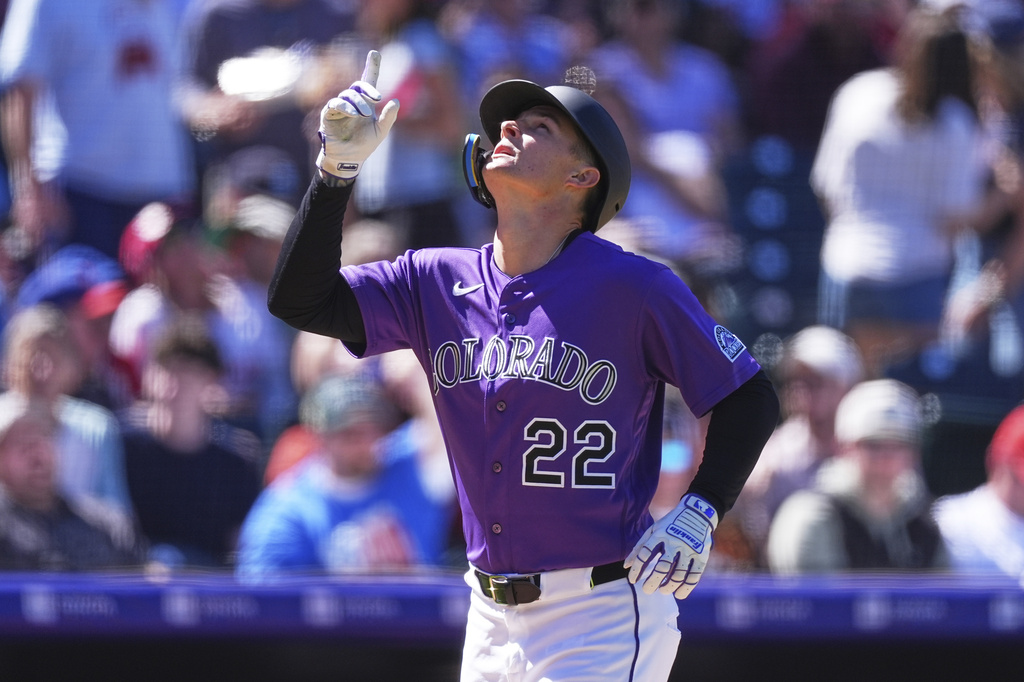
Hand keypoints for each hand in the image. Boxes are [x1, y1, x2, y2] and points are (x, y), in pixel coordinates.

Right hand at [316, 50, 399, 181]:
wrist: (349, 159)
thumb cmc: (365, 145)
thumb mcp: (381, 132)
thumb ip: (388, 117)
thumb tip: (396, 101)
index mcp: (365, 103)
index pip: (368, 81)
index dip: (371, 66)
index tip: (375, 53)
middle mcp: (352, 102)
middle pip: (358, 86)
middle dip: (368, 90)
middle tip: (377, 100)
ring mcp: (339, 107)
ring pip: (347, 95)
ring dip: (357, 103)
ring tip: (364, 115)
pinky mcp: (329, 114)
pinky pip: (335, 104)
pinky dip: (344, 106)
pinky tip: (352, 113)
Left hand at [625, 493, 717, 598]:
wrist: (697, 513)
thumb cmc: (670, 525)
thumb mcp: (653, 531)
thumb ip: (639, 547)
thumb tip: (626, 566)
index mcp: (659, 534)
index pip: (644, 554)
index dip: (637, 569)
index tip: (632, 580)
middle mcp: (674, 542)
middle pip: (662, 567)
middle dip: (652, 581)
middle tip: (646, 590)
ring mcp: (689, 549)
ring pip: (678, 574)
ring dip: (669, 586)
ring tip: (662, 591)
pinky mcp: (701, 556)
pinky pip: (694, 576)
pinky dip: (686, 588)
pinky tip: (679, 594)